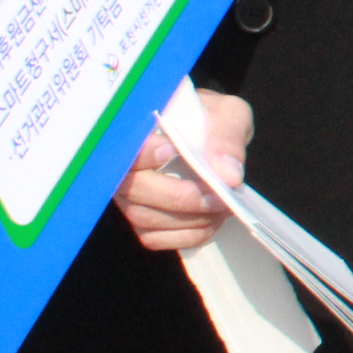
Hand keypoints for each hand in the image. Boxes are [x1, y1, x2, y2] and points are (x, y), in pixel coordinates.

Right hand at [114, 91, 252, 252]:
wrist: (211, 134)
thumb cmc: (211, 120)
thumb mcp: (227, 114)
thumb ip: (227, 136)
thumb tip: (228, 176)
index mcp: (137, 133)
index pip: (124, 146)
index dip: (142, 153)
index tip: (171, 150)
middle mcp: (123, 168)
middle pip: (135, 190)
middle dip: (182, 197)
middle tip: (220, 196)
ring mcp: (129, 197)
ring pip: (146, 218)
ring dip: (190, 219)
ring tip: (223, 206)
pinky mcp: (142, 220)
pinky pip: (155, 238)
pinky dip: (187, 235)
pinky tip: (211, 221)